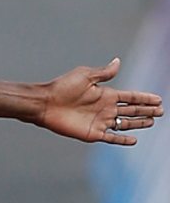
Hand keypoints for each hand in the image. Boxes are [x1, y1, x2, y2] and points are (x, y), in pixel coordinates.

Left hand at [40, 58, 162, 144]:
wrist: (45, 104)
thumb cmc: (62, 87)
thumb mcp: (85, 76)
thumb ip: (103, 73)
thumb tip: (118, 61)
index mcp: (105, 94)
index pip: (130, 97)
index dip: (144, 98)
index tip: (159, 99)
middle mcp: (105, 108)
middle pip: (131, 110)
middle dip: (146, 110)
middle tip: (161, 111)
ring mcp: (100, 121)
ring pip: (125, 123)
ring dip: (138, 123)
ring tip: (152, 122)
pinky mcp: (92, 133)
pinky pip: (111, 138)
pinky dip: (123, 139)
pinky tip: (134, 140)